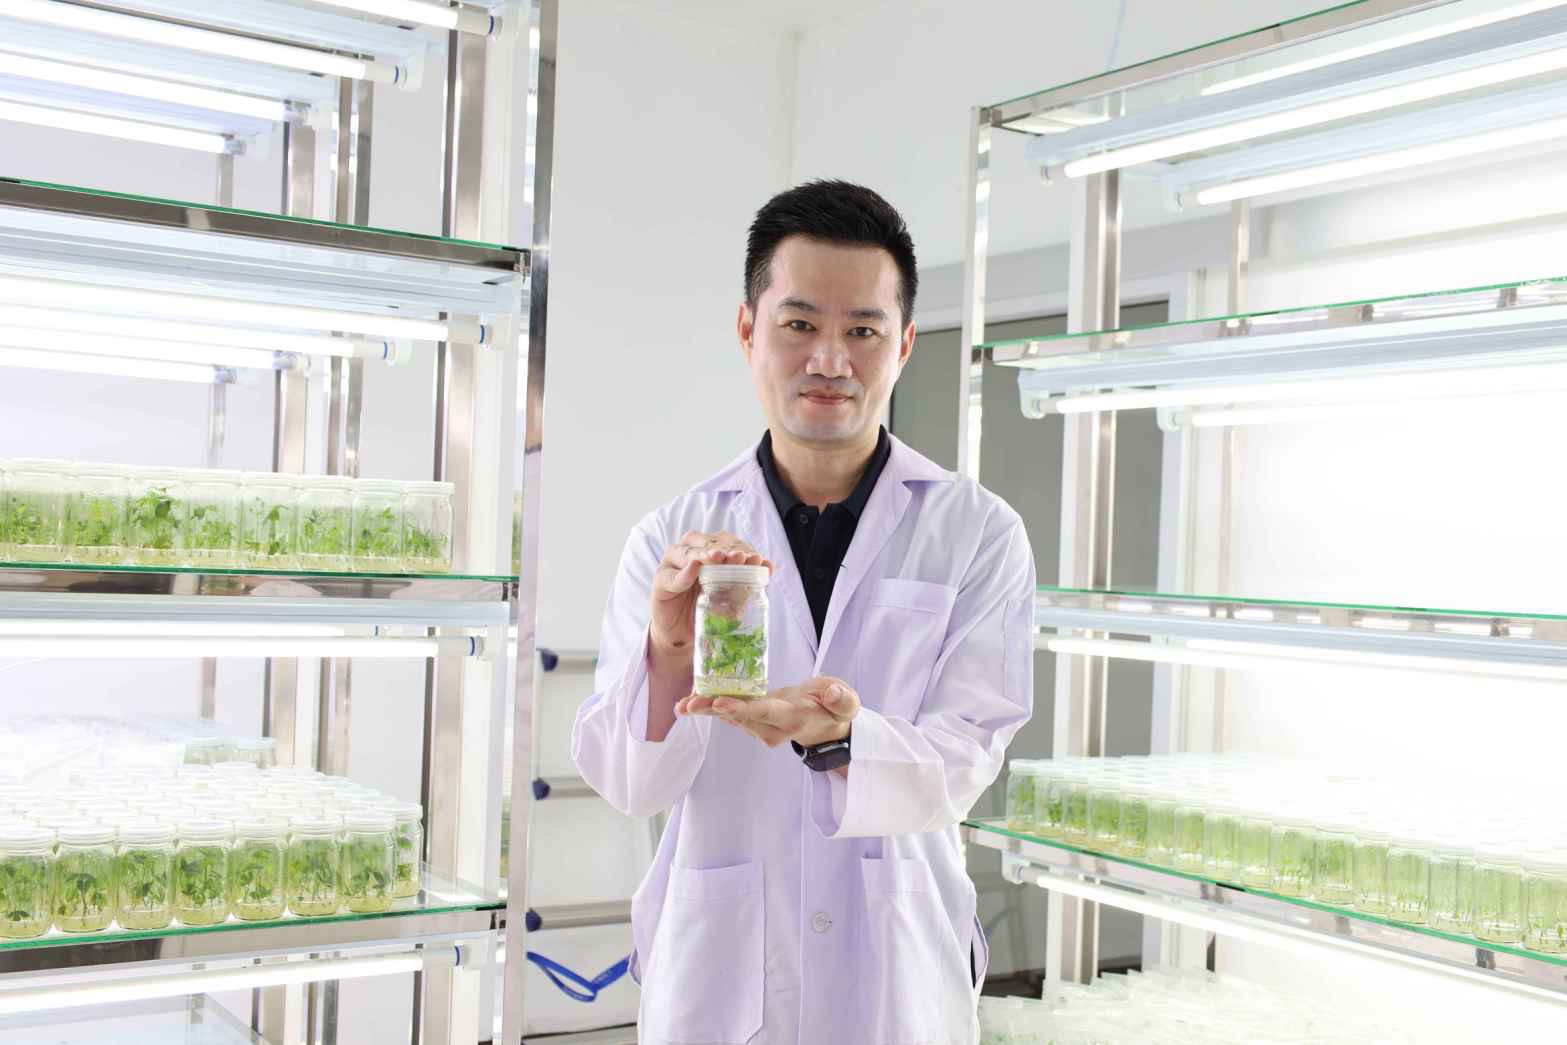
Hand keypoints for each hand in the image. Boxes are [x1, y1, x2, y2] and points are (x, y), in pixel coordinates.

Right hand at [649, 531, 772, 661]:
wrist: (684, 635)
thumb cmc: (709, 610)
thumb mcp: (731, 596)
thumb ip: (746, 581)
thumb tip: (769, 565)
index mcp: (710, 551)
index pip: (728, 542)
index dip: (743, 547)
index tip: (758, 558)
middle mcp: (690, 551)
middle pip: (708, 541)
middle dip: (726, 548)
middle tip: (740, 557)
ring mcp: (673, 564)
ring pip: (689, 551)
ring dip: (705, 553)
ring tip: (719, 557)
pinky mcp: (660, 581)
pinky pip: (672, 575)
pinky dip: (683, 573)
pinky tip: (694, 570)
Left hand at [676, 677, 859, 748]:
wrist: (825, 723)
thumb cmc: (835, 707)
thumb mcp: (847, 703)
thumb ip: (842, 699)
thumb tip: (832, 693)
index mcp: (794, 718)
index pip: (765, 712)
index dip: (743, 708)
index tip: (720, 703)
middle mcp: (773, 727)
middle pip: (740, 717)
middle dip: (714, 709)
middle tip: (689, 704)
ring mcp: (761, 727)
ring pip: (730, 717)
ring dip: (706, 709)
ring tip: (682, 704)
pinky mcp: (753, 720)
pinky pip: (730, 713)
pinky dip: (710, 706)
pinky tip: (690, 700)